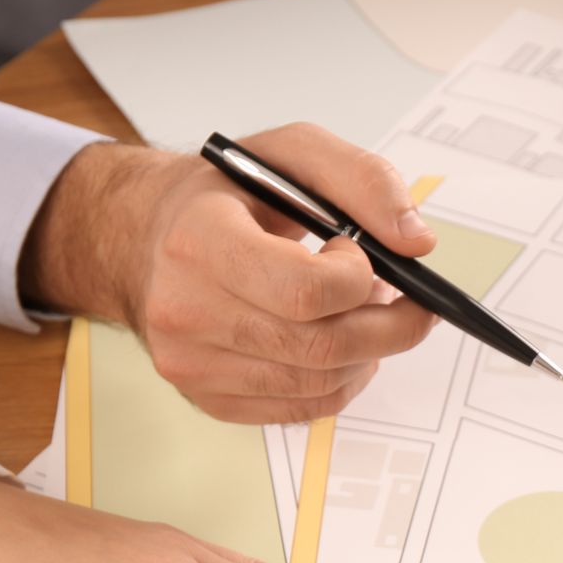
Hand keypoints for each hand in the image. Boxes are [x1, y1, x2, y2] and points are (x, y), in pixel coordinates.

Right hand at [22, 124, 438, 423]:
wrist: (145, 237)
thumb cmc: (225, 197)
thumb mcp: (291, 153)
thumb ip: (364, 180)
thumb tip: (417, 243)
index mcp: (198, 240)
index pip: (305, 291)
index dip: (358, 279)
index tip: (362, 255)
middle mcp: (185, 310)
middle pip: (321, 347)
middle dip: (390, 328)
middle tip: (412, 304)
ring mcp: (192, 364)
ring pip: (319, 384)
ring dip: (368, 353)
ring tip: (366, 315)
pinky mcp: (208, 399)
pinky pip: (301, 409)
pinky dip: (340, 381)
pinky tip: (339, 346)